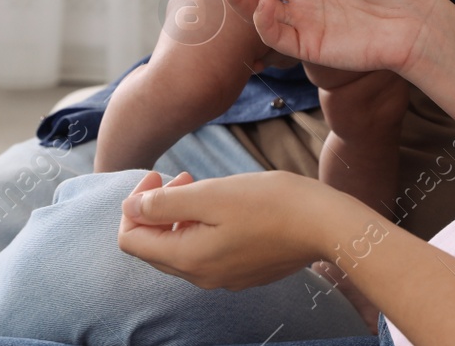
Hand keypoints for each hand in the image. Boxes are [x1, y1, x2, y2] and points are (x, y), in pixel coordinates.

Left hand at [118, 168, 350, 290]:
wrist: (325, 224)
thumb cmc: (270, 203)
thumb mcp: (211, 194)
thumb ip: (164, 204)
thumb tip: (130, 209)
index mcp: (188, 259)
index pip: (131, 241)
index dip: (135, 205)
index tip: (159, 176)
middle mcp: (201, 277)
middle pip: (154, 247)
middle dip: (158, 210)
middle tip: (184, 177)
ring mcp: (224, 278)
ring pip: (181, 248)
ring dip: (181, 216)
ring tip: (206, 187)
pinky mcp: (244, 272)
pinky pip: (207, 252)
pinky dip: (204, 227)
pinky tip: (228, 205)